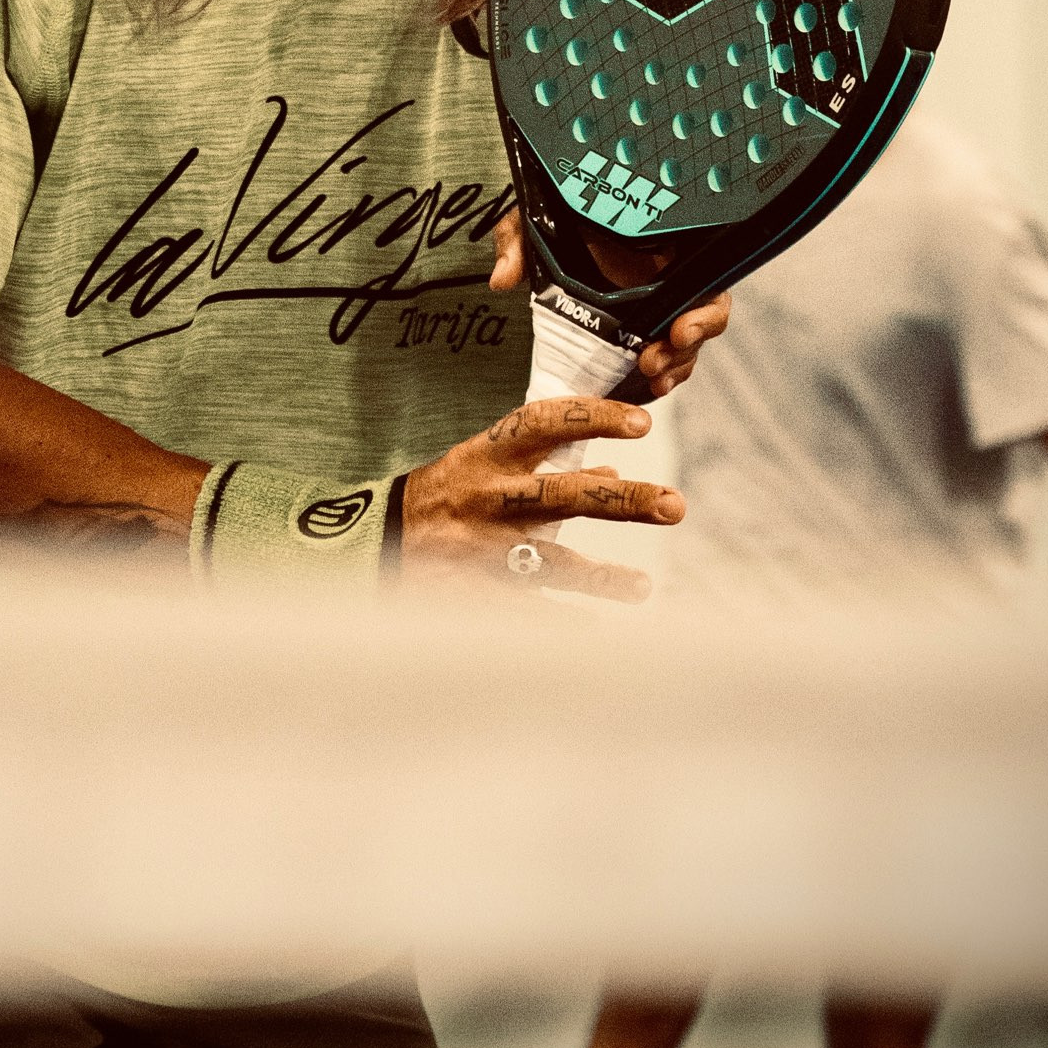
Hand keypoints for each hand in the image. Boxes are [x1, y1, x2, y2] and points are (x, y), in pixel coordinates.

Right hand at [401, 396, 684, 600]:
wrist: (373, 542)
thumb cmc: (445, 497)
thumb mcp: (484, 466)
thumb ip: (543, 467)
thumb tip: (609, 470)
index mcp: (488, 456)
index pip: (545, 424)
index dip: (594, 419)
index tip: (642, 423)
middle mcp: (489, 498)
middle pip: (564, 496)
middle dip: (622, 500)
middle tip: (674, 505)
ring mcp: (482, 549)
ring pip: (552, 562)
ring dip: (602, 577)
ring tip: (642, 587)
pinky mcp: (472, 592)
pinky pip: (524, 611)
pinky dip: (559, 621)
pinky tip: (591, 629)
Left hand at [488, 210, 730, 396]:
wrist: (549, 228)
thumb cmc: (551, 217)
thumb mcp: (534, 217)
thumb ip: (518, 240)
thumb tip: (502, 279)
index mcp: (659, 239)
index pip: (704, 274)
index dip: (702, 308)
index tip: (678, 328)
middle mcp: (668, 272)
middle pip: (706, 314)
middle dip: (689, 345)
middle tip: (653, 361)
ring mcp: (658, 303)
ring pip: (689, 341)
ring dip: (676, 364)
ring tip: (650, 378)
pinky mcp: (644, 327)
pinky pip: (667, 355)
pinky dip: (664, 373)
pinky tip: (649, 387)